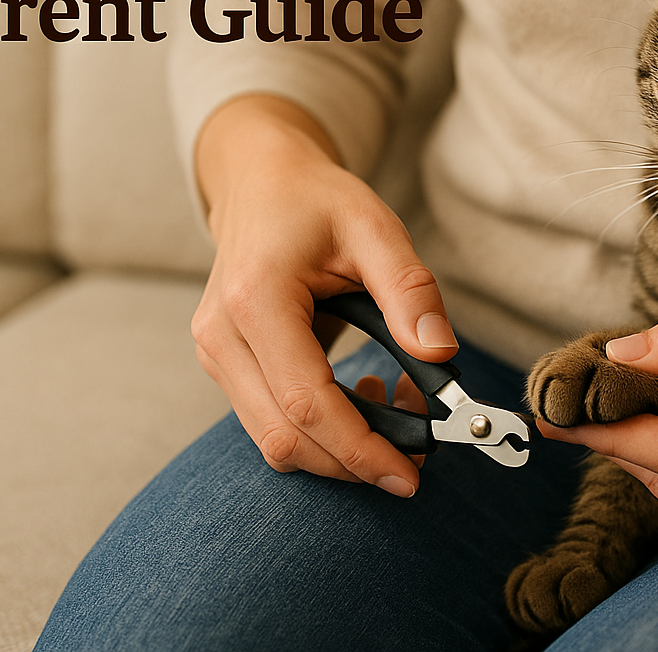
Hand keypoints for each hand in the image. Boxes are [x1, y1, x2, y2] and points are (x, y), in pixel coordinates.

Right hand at [189, 95, 456, 495]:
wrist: (260, 183)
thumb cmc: (315, 200)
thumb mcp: (374, 228)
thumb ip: (409, 291)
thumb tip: (441, 355)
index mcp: (255, 300)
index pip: (306, 402)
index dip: (359, 448)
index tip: (409, 473)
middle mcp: (222, 336)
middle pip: (284, 436)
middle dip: (353, 462)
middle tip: (416, 461)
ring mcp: (216, 356)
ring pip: (273, 440)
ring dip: (338, 451)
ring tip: (397, 418)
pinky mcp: (225, 366)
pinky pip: (270, 421)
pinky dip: (320, 432)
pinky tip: (365, 403)